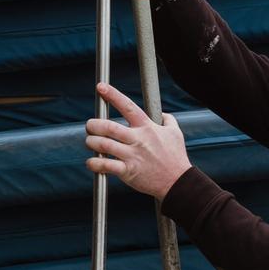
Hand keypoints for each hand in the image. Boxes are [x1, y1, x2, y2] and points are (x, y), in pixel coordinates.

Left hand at [84, 82, 190, 198]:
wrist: (178, 182)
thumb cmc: (176, 157)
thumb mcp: (175, 133)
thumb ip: (168, 120)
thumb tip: (162, 114)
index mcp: (147, 127)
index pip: (128, 106)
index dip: (113, 95)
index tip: (101, 87)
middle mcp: (138, 139)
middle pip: (108, 127)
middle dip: (93, 125)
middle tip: (89, 126)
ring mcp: (132, 155)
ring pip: (103, 145)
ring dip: (92, 142)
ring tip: (90, 142)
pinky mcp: (128, 171)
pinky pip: (106, 165)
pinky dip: (94, 163)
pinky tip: (91, 162)